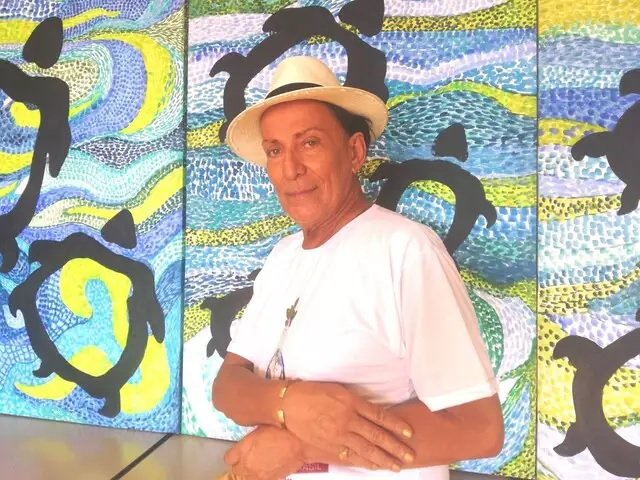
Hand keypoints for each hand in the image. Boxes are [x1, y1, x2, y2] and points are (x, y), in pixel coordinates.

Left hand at [224, 425, 304, 479]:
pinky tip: (267, 468)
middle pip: (236, 470)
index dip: (234, 453)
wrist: (300, 441)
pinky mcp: (270, 479)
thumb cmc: (282, 429)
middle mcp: (247, 464)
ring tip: (258, 464)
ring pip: (246, 477)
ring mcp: (258, 475)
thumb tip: (246, 441)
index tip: (238, 451)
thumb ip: (249, 438)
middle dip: (240, 464)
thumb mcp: (260, 427)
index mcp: (243, 449)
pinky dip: (261, 475)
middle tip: (248, 457)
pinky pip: (260, 479)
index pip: (228, 458)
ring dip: (249, 472)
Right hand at [282, 382, 414, 470]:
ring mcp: (339, 435)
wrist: (288, 405)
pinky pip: (350, 456)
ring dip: (383, 459)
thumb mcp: (337, 390)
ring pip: (366, 450)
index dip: (396, 425)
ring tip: (396, 466)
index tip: (409, 433)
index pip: (380, 415)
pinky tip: (373, 466)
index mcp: (352, 403)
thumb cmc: (312, 392)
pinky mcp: (330, 446)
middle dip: (395, 447)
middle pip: (377, 436)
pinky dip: (364, 462)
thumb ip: (355, 401)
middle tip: (410, 456)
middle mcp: (348, 420)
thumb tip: (370, 411)